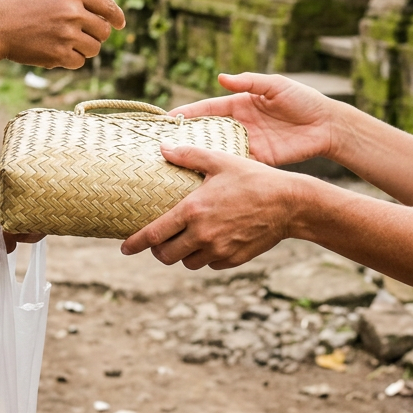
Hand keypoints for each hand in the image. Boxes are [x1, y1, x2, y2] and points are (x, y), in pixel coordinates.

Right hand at [0, 0, 124, 68]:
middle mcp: (73, 12)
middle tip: (80, 36)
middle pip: (103, 31)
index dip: (117, 17)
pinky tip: (55, 52)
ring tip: (64, 44)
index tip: (119, 25)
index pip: (107, 6)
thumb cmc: (21, 8)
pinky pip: (79, 62)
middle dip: (96, 36)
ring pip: (94, 49)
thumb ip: (76, 0)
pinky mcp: (59, 54)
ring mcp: (66, 34)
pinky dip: (71, 60)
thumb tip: (106, 19)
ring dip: (84, 49)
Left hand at [0, 183, 41, 262]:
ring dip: (6, 234)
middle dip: (29, 230)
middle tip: (22, 220)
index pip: (29, 220)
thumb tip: (16, 202)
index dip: (38, 218)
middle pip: (26, 236)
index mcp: (6, 214)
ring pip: (10, 246)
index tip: (41, 211)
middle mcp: (2, 231)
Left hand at [121, 144, 302, 269]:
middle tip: (160, 240)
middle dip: (158, 250)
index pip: (154, 234)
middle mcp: (203, 234)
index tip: (124, 248)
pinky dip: (204, 256)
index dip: (135, 243)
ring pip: (187, 262)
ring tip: (186, 239)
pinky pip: (209, 264)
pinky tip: (210, 241)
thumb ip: (188, 156)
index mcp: (193, 210)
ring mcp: (219, 250)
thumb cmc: (254, 178)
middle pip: (166, 255)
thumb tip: (162, 147)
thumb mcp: (220, 161)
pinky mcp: (233, 259)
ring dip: (182, 254)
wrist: (289, 204)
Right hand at [171, 72, 341, 166]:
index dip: (189, 113)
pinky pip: (238, 163)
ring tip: (178, 164)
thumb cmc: (303, 99)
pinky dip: (224, 169)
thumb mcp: (275, 85)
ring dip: (202, 155)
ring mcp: (249, 142)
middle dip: (188, 137)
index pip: (208, 108)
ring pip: (219, 149)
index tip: (168, 119)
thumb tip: (220, 78)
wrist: (327, 125)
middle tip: (163, 146)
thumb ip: (249, 82)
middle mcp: (240, 124)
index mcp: (241, 104)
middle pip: (208, 131)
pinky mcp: (260, 159)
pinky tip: (207, 176)